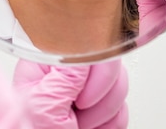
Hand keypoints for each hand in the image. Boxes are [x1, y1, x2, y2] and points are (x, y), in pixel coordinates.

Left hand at [13, 59, 127, 128]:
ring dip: (106, 112)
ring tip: (82, 125)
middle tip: (80, 114)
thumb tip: (86, 53)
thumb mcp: (43, 106)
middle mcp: (66, 72)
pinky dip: (112, 122)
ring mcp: (84, 89)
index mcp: (46, 63)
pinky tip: (94, 128)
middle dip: (101, 96)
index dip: (94, 72)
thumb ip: (65, 77)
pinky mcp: (98, 105)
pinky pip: (122, 108)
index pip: (84, 45)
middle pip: (108, 64)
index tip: (82, 99)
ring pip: (118, 86)